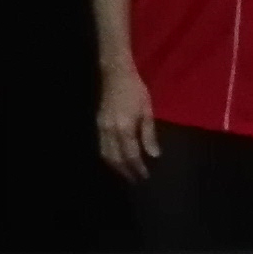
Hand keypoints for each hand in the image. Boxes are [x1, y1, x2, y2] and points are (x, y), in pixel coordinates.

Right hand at [94, 66, 155, 183]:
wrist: (116, 73)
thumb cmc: (136, 90)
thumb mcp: (147, 111)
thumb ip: (149, 134)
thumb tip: (154, 155)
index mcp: (124, 127)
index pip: (131, 154)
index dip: (138, 167)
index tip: (145, 176)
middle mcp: (110, 130)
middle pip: (116, 158)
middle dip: (126, 171)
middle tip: (136, 179)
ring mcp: (101, 127)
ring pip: (105, 154)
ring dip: (115, 166)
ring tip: (125, 173)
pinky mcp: (98, 124)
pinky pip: (101, 146)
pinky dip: (108, 157)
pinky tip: (116, 159)